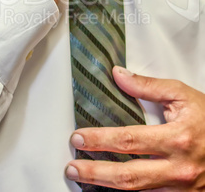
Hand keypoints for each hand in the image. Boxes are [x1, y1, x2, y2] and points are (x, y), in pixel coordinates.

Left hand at [66, 66, 204, 190]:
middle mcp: (178, 168)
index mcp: (177, 138)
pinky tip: (111, 187)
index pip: (129, 140)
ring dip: (106, 186)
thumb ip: (148, 86)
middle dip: (96, 172)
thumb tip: (118, 75)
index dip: (101, 140)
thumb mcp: (182, 94)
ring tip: (84, 177)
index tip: (79, 138)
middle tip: (72, 166)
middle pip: (128, 176)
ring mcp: (181, 187)